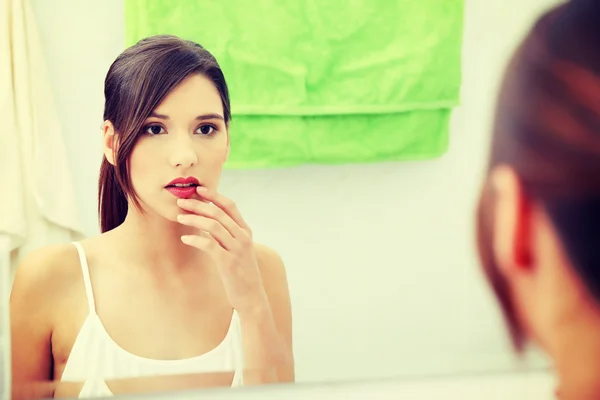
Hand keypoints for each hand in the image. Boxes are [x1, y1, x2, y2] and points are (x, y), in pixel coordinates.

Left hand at [176, 187, 267, 315]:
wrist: (252, 296)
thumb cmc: (241, 273)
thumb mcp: (239, 249)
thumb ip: (229, 235)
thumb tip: (210, 221)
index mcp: (245, 231)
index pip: (230, 206)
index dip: (214, 196)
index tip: (199, 189)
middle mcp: (243, 237)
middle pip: (218, 213)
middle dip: (198, 205)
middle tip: (181, 202)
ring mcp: (236, 249)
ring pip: (213, 226)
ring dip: (194, 219)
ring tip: (179, 218)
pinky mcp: (228, 262)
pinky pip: (209, 245)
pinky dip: (195, 239)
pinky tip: (185, 238)